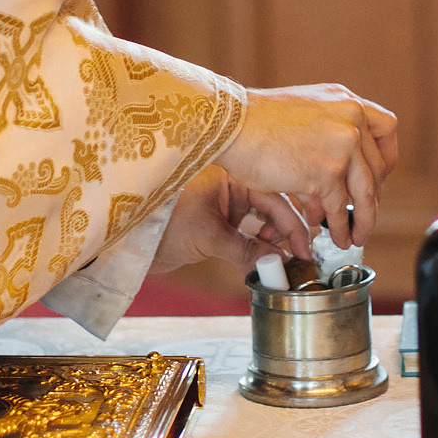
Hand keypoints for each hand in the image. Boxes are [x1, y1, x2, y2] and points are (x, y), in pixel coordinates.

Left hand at [150, 164, 307, 276]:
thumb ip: (247, 250)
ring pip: (263, 218)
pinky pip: (249, 230)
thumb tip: (279, 263)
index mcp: (228, 174)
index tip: (304, 247)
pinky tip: (262, 257)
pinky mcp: (220, 221)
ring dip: (273, 238)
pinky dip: (259, 244)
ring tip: (274, 257)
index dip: (292, 223)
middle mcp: (230, 184)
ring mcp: (225, 202)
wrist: (133, 245)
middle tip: (299, 255)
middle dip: (287, 230)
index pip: (272, 196)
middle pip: (273, 205)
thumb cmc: (162, 227)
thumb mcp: (209, 238)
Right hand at [214, 83, 398, 248]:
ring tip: (356, 236)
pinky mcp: (326, 172)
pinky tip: (337, 237)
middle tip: (364, 213)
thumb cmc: (253, 122)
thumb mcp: (303, 112)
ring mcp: (342, 145)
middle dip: (373, 196)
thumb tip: (339, 173)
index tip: (376, 177)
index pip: (387, 128)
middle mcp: (351, 118)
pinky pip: (341, 208)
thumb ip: (327, 132)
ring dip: (364, 220)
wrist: (230, 124)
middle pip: (379, 167)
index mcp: (346, 101)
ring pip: (366, 192)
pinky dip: (341, 227)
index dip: (385, 158)